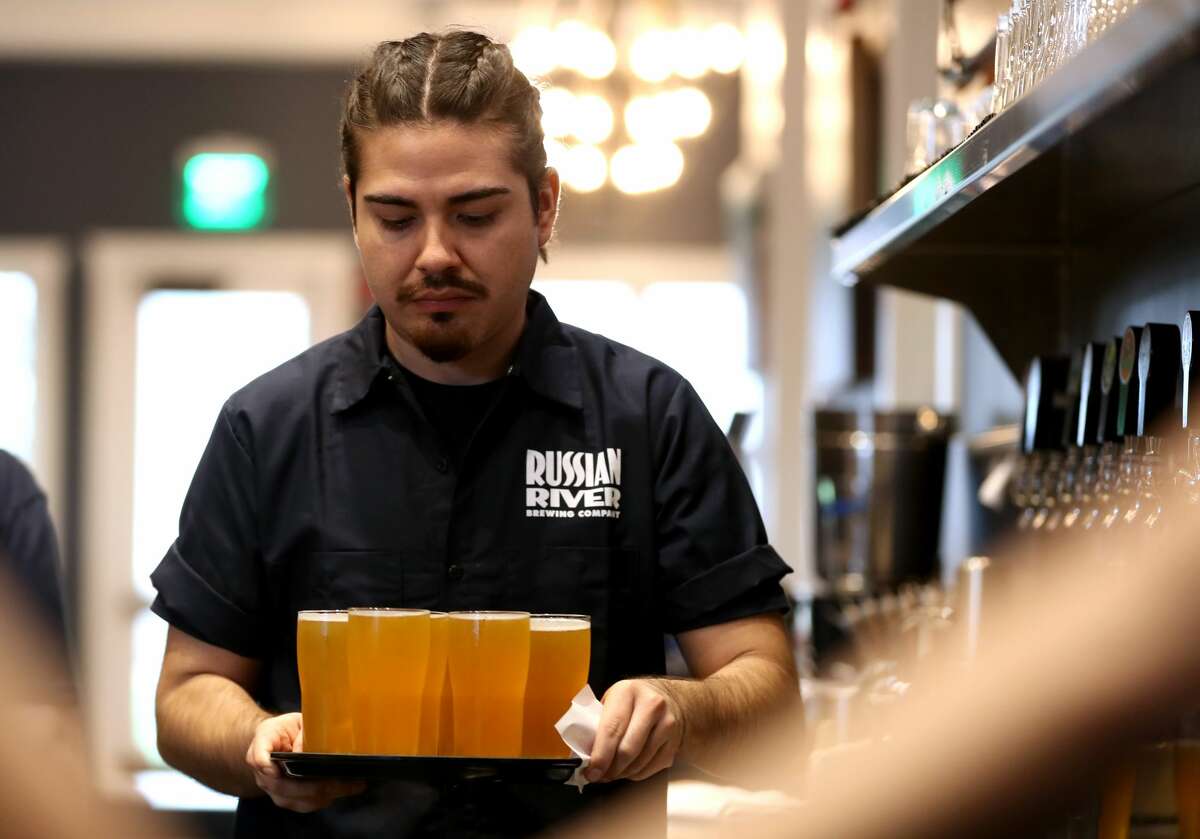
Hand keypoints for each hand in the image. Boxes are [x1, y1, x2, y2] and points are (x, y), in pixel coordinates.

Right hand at [245, 712, 365, 812]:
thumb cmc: (284, 729)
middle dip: (318, 786)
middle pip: (284, 786)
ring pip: (296, 799)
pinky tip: (342, 790)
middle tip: (347, 781)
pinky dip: (322, 799)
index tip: (283, 770)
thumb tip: (306, 750)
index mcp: (262, 746)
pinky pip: (303, 804)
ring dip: (325, 795)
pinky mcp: (284, 799)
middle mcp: (263, 773)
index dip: (269, 766)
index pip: (259, 758)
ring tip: (352, 786)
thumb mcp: (294, 720)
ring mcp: (273, 789)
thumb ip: (302, 732)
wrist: (271, 742)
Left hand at [585, 679, 683, 782]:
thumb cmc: (635, 701)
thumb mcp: (614, 700)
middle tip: (599, 775)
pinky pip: (650, 769)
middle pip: (627, 750)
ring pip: (639, 763)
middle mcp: (651, 706)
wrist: (673, 699)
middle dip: (610, 769)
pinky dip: (635, 774)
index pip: (611, 730)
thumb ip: (598, 722)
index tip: (591, 771)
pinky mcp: (674, 743)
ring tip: (612, 771)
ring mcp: (667, 725)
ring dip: (622, 773)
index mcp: (628, 692)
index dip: (600, 756)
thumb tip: (582, 753)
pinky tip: (628, 768)